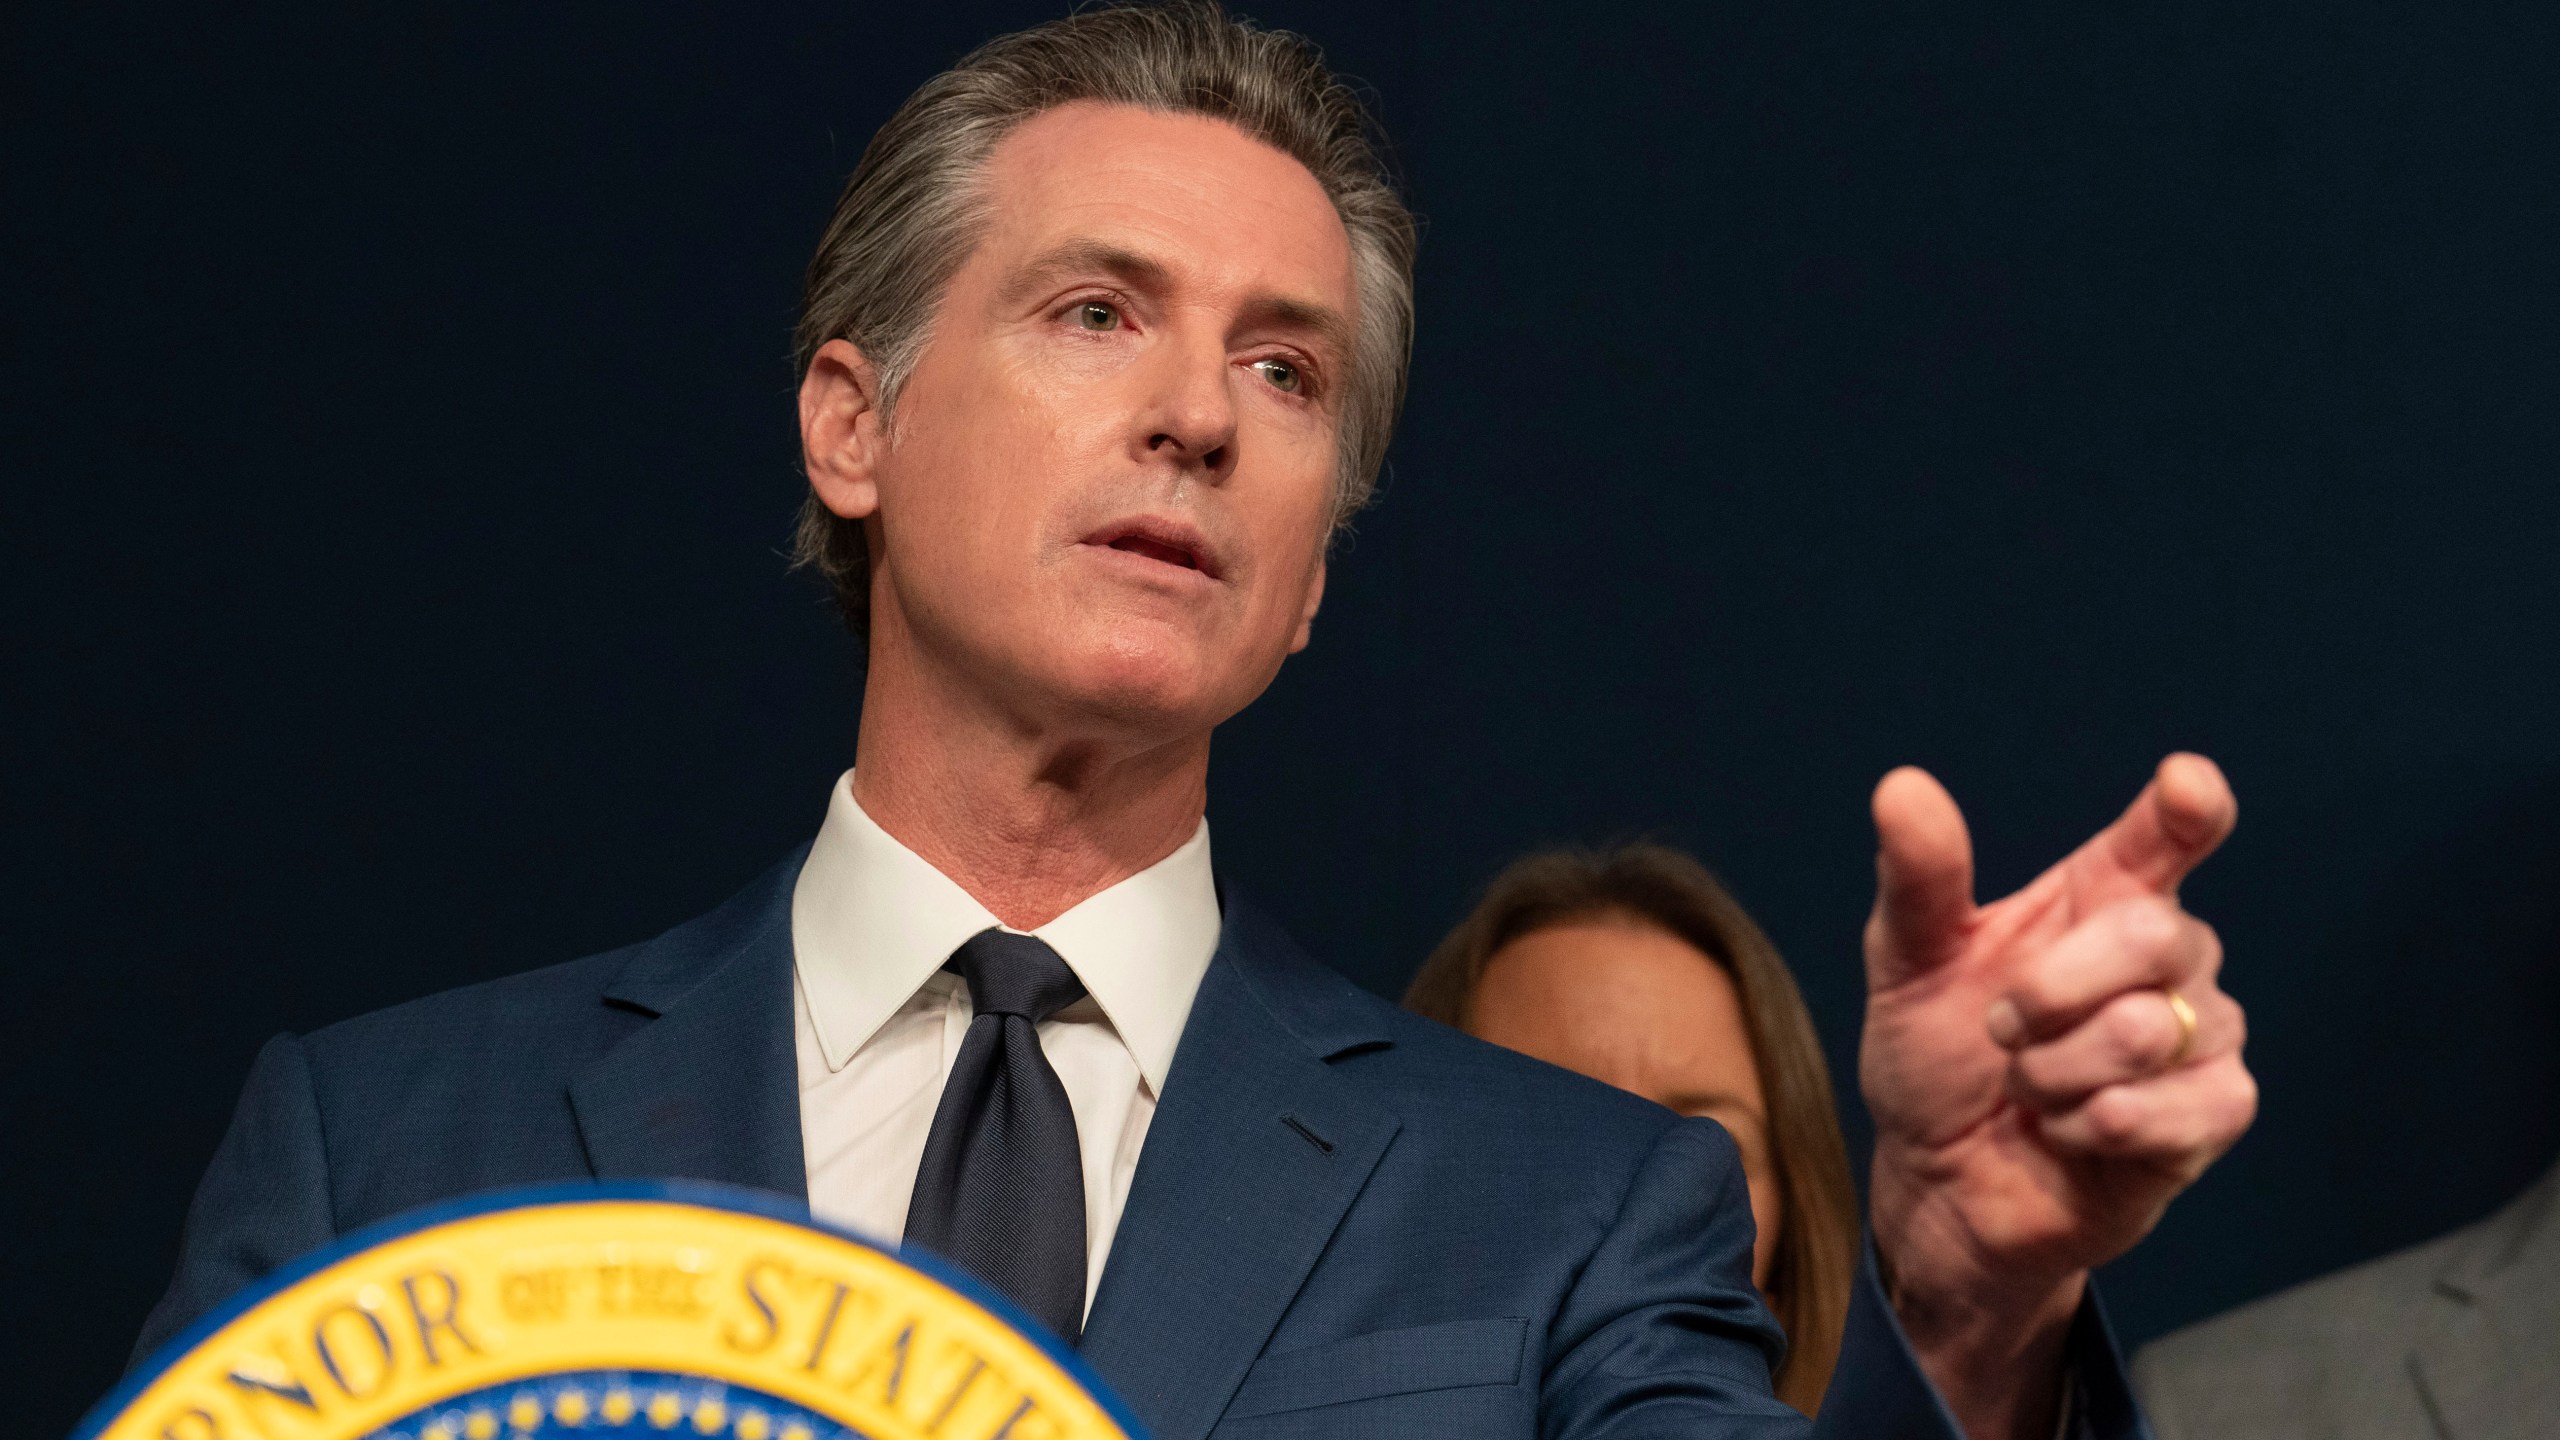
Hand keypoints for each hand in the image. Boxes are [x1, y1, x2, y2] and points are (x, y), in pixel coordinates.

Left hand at [1860, 754, 2256, 1437]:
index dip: (2187, 806)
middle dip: (2048, 992)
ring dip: (2053, 1073)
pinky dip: (2090, 1128)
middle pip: (2153, 935)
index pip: (2170, 833)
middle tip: (1999, 1029)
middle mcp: (2170, 954)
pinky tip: (2070, 1133)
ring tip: (2029, 1090)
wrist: (1942, 1182)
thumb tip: (1902, 786)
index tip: (2186, 783)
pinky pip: (2170, 1110)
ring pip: (2148, 1031)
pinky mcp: (2216, 1112)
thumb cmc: (1937, 1059)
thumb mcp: (1906, 966)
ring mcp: (2204, 1032)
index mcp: (2101, 894)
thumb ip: (1918, 881)